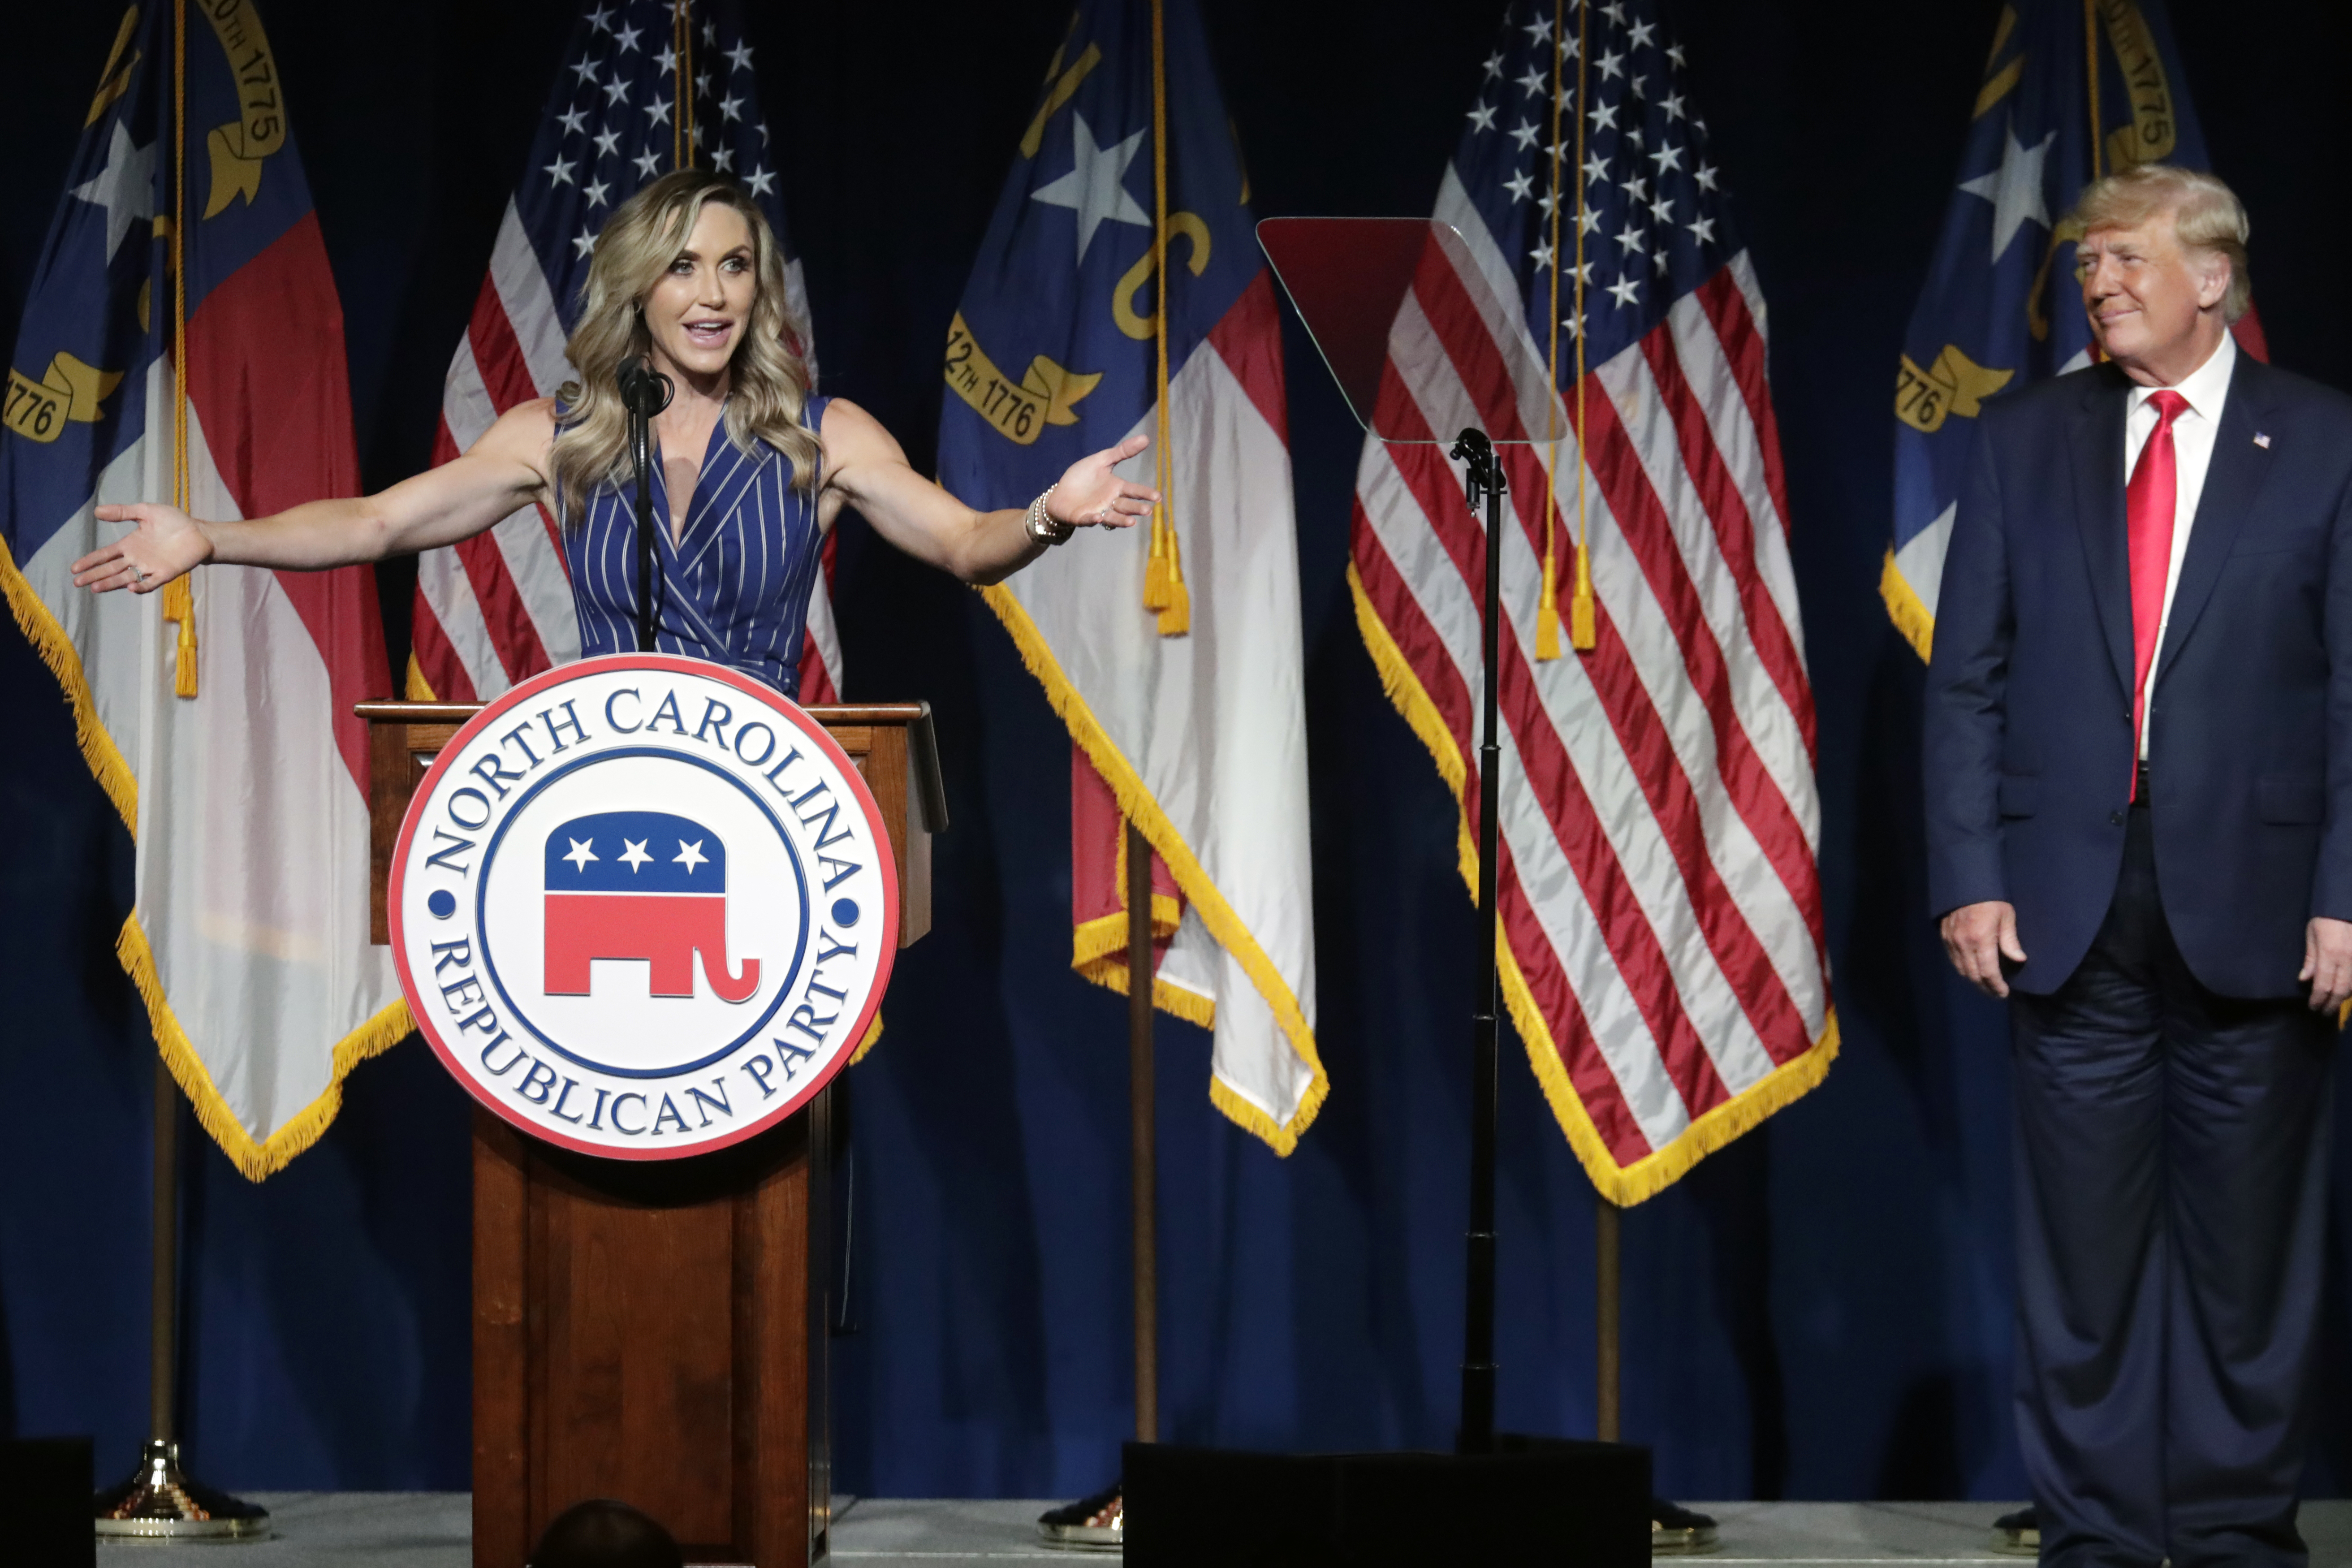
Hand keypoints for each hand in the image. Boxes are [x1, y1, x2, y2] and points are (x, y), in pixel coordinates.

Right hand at [74, 503, 212, 593]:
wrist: (199, 531)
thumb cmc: (174, 521)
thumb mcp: (146, 512)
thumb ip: (123, 512)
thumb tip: (97, 511)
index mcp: (130, 545)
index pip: (105, 555)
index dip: (90, 561)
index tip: (74, 568)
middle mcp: (137, 558)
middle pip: (111, 569)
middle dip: (94, 576)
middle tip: (77, 583)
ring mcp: (150, 567)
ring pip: (126, 578)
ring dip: (111, 583)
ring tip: (95, 588)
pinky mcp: (165, 574)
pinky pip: (151, 583)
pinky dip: (141, 587)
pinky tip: (130, 587)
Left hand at [1047, 433, 1158, 529]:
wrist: (1060, 491)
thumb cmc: (1083, 477)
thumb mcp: (1101, 460)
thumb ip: (1122, 451)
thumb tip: (1146, 438)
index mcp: (1116, 488)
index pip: (1133, 490)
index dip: (1145, 493)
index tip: (1157, 497)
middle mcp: (1110, 502)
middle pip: (1125, 506)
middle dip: (1136, 508)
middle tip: (1148, 511)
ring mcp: (1097, 511)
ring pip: (1112, 517)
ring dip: (1122, 520)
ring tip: (1132, 522)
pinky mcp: (1082, 517)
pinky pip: (1088, 519)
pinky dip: (1093, 519)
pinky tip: (1098, 517)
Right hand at [1941, 899, 2025, 998]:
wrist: (1964, 884)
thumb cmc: (1990, 899)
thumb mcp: (2006, 916)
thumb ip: (2011, 940)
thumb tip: (2020, 960)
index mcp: (1981, 940)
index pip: (1988, 972)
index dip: (1996, 986)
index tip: (2004, 993)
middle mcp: (1964, 945)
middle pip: (1973, 976)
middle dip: (1985, 988)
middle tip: (1996, 993)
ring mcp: (1952, 942)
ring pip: (1961, 971)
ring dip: (1974, 981)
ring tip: (1985, 985)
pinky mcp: (1944, 938)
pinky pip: (1953, 961)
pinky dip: (1963, 970)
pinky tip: (1972, 971)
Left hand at [2300, 917, 2351, 1013]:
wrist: (2346, 904)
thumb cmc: (2326, 918)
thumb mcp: (2312, 935)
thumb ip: (2310, 958)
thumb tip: (2305, 979)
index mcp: (2330, 953)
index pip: (2324, 984)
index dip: (2318, 999)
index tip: (2313, 1007)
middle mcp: (2348, 959)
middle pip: (2341, 990)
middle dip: (2332, 1004)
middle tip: (2324, 1012)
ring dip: (2344, 997)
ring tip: (2334, 1004)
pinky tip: (2346, 992)